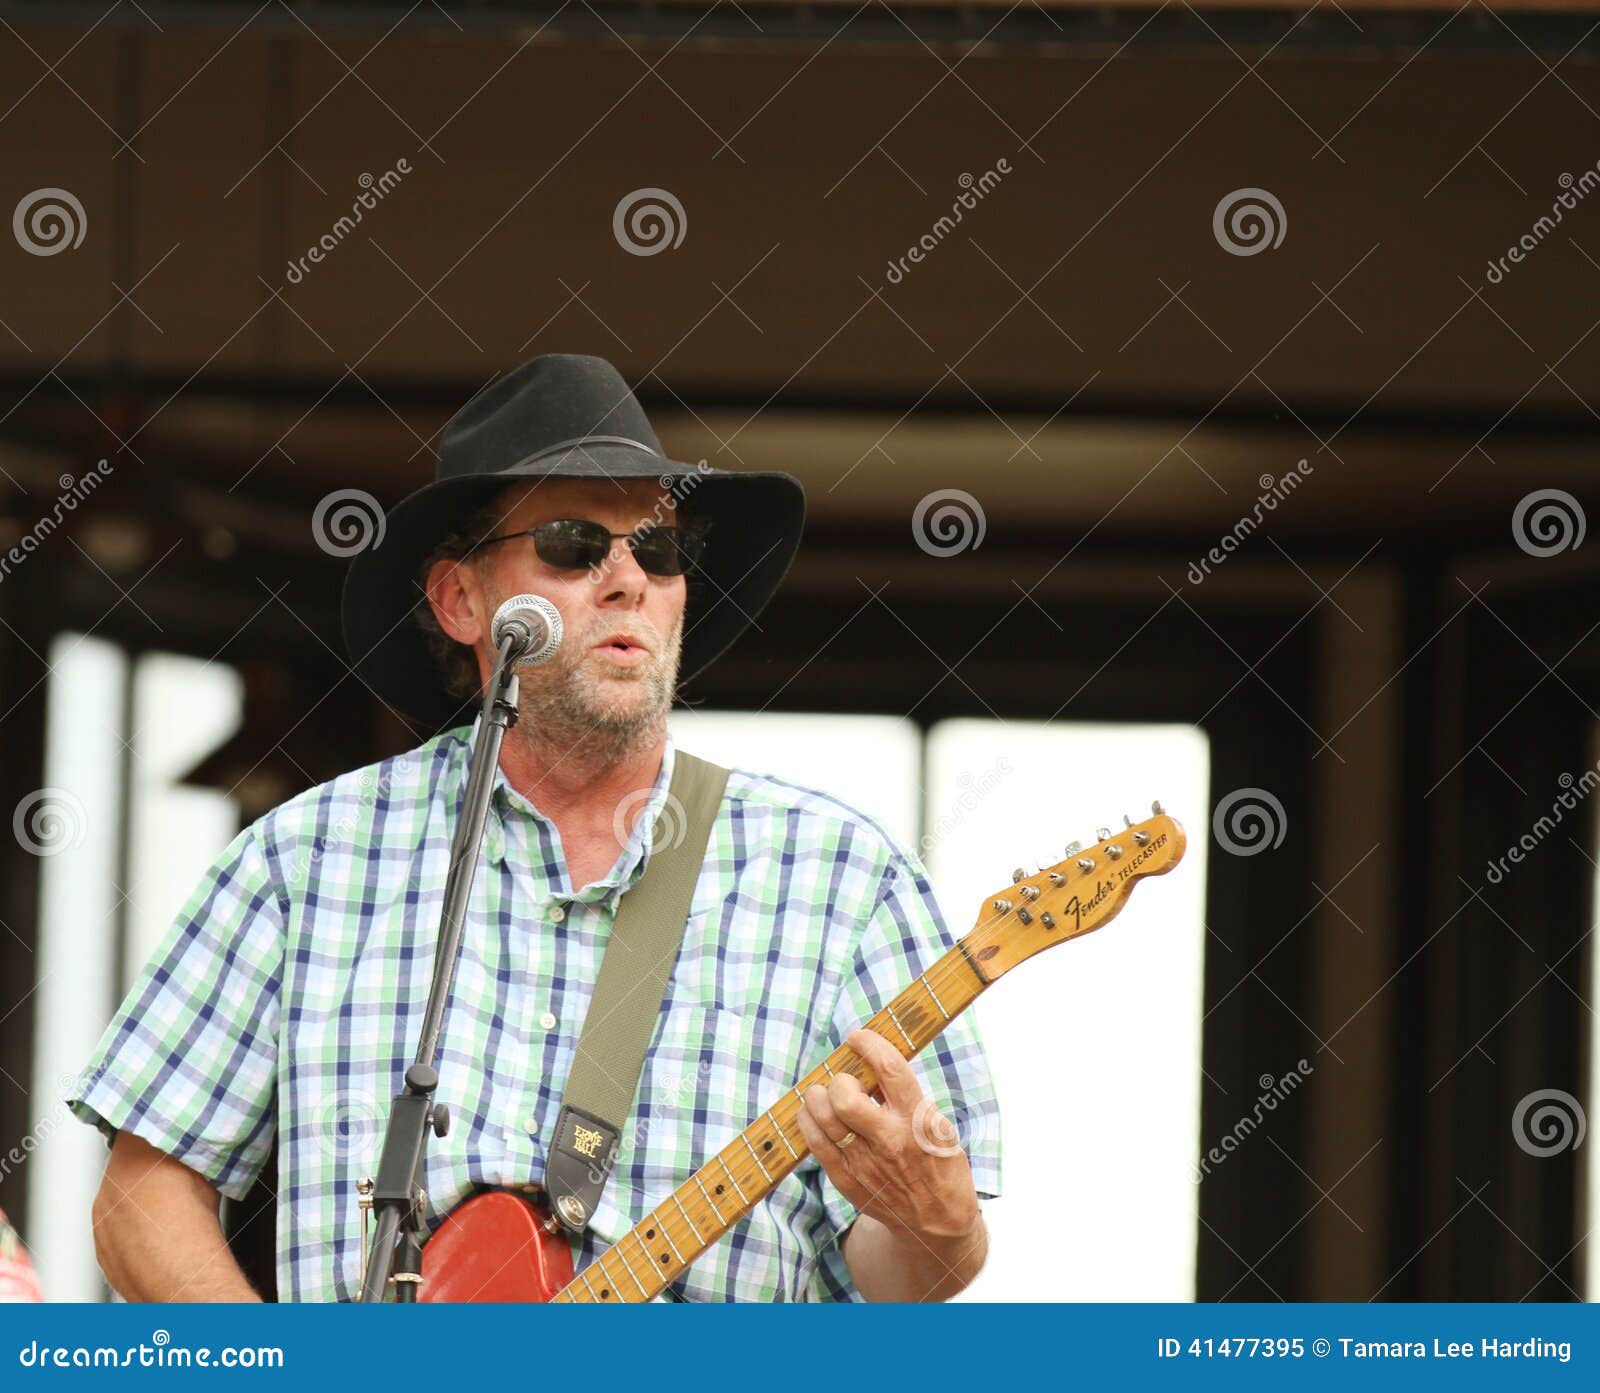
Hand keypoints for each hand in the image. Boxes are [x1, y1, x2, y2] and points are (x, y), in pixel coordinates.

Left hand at [795, 1027, 980, 1245]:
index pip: (890, 1069)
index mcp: (918, 1120)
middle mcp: (890, 1141)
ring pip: (823, 1117)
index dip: (869, 1044)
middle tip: (845, 1080)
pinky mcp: (847, 1181)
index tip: (859, 1037)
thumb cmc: (939, 1166)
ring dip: (818, 1096)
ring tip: (824, 1094)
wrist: (938, 1224)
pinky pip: (815, 1143)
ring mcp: (865, 1164)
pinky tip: (813, 1113)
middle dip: (840, 1078)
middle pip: (845, 1095)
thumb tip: (873, 1063)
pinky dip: (808, 1120)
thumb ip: (907, 1097)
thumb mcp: (938, 1126)